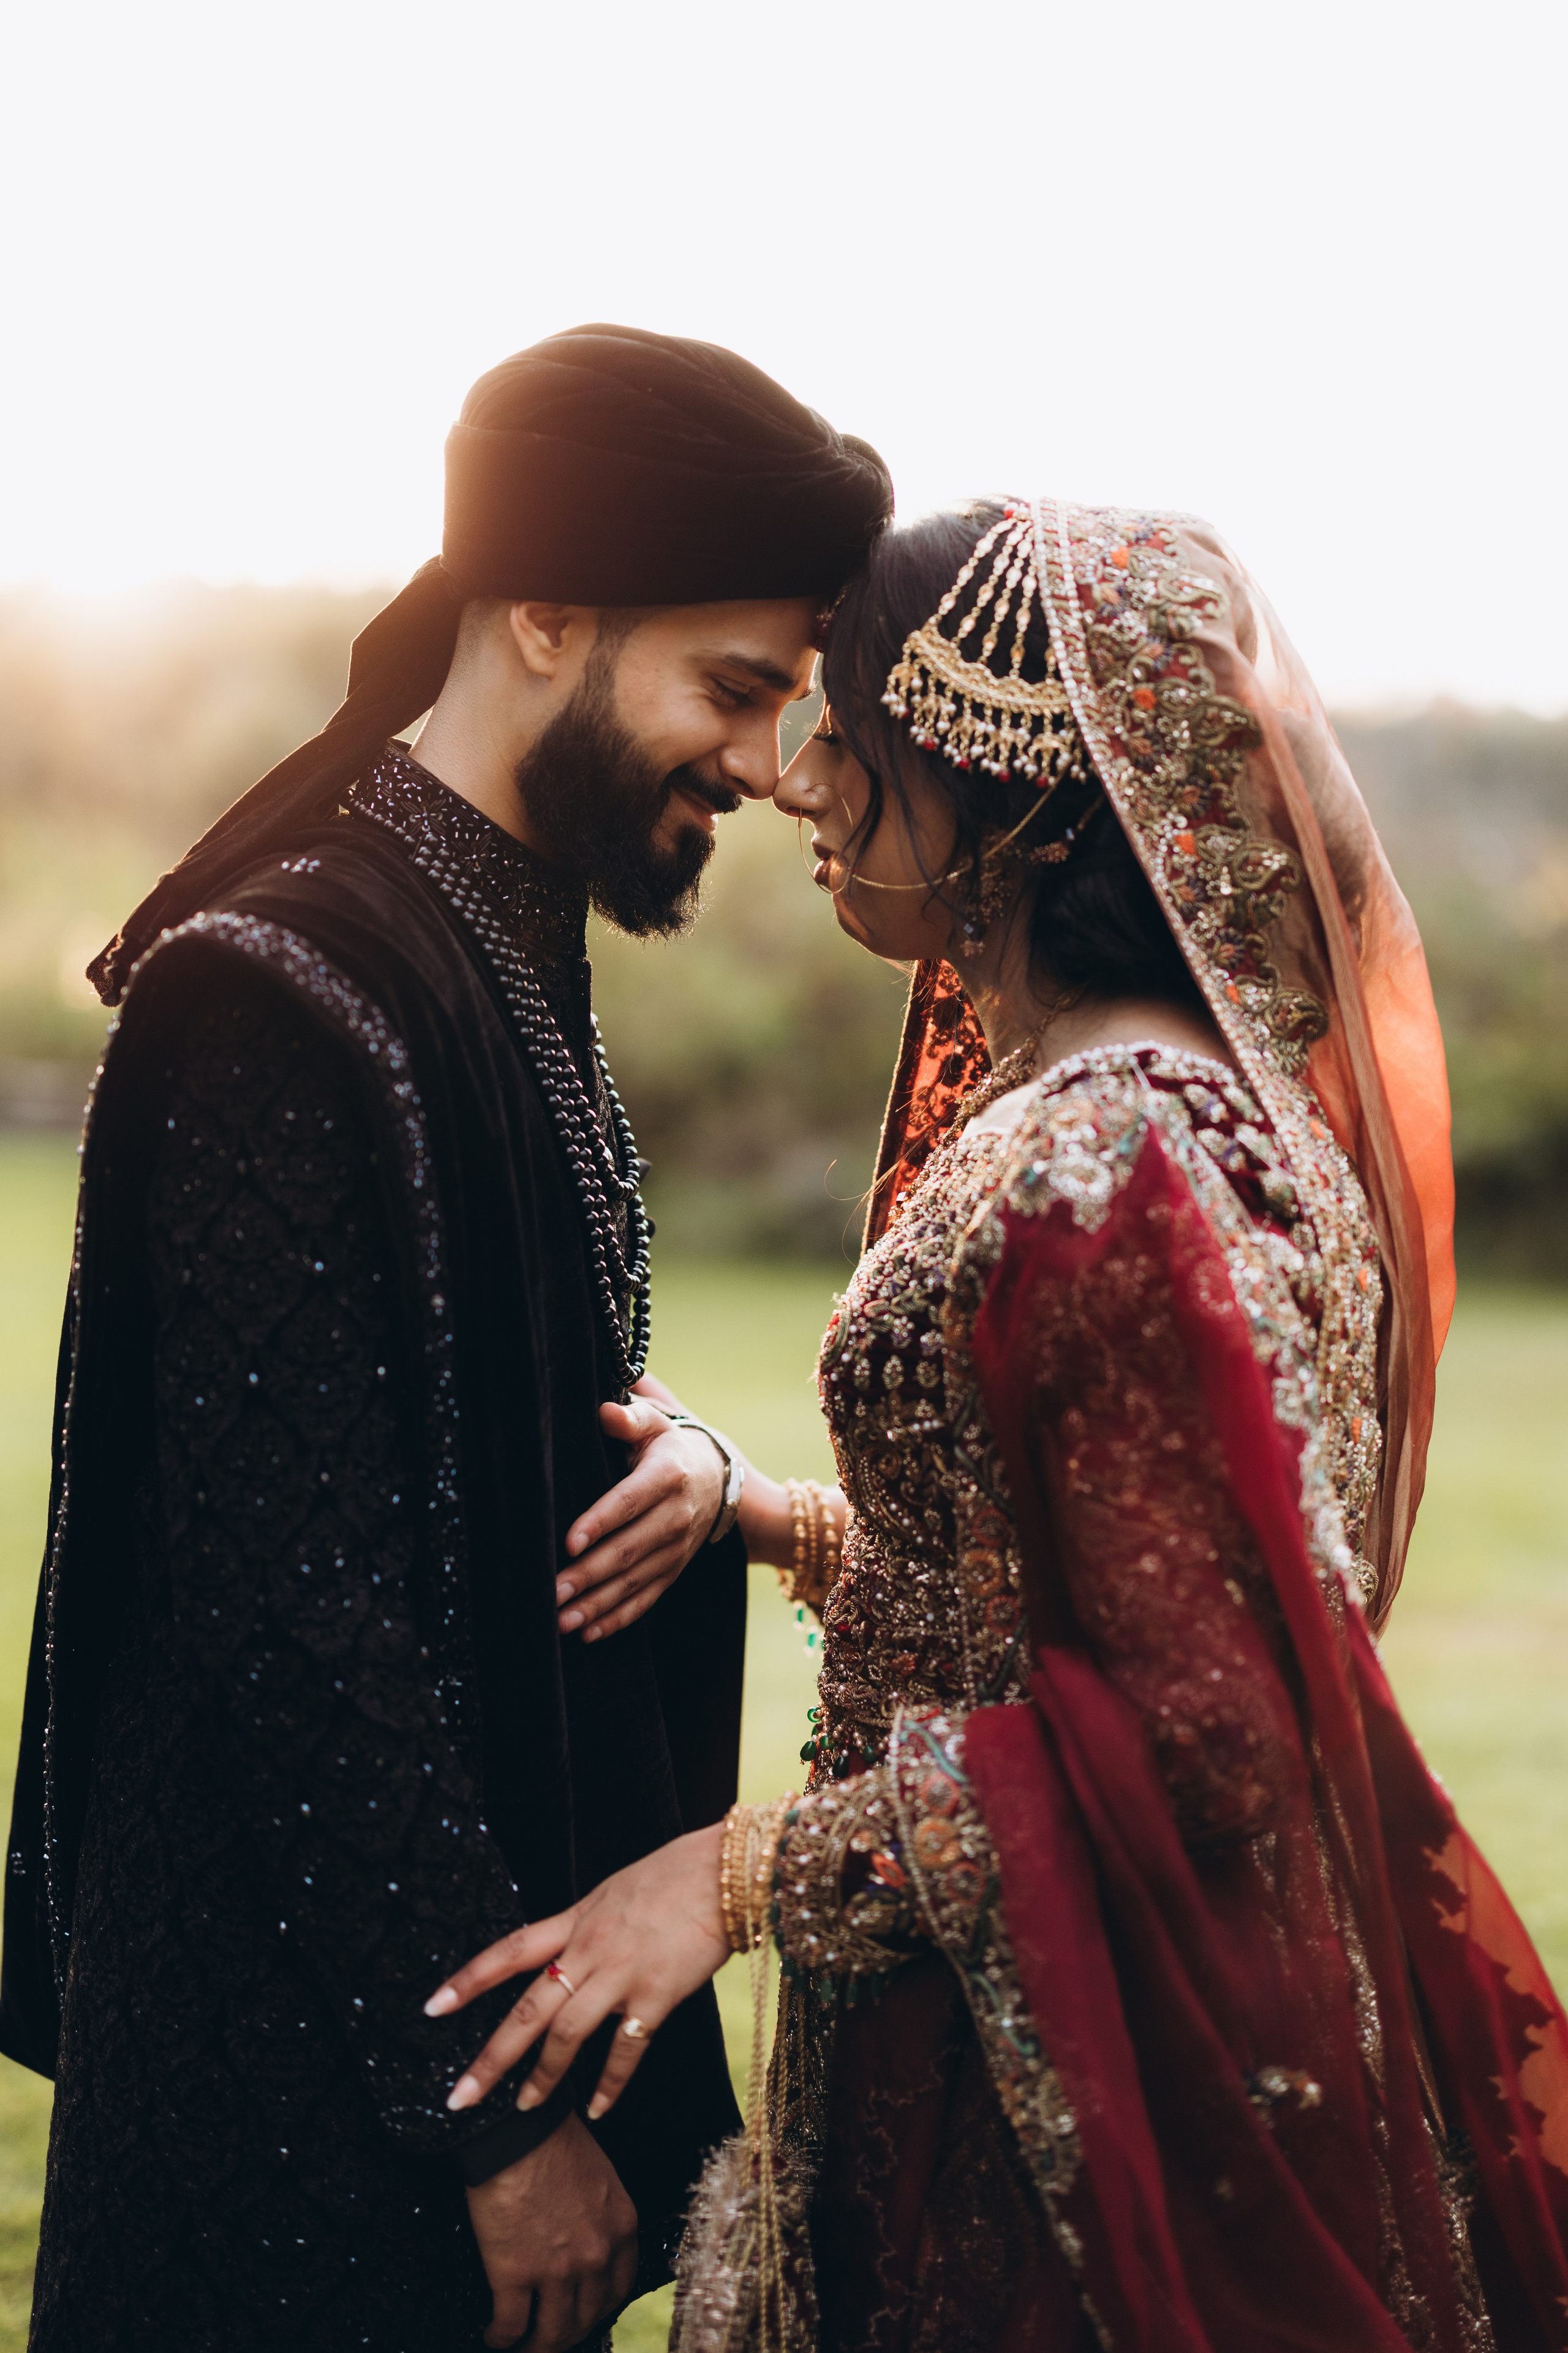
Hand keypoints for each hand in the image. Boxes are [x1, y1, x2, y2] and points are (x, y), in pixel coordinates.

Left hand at [430, 1824, 726, 2122]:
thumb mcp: (615, 1891)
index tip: (431, 2007)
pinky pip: (626, 2050)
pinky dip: (610, 2083)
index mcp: (576, 1920)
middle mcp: (589, 1949)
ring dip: (543, 2077)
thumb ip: (586, 1926)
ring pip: (566, 2035)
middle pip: (527, 2009)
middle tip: (458, 2098)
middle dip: (490, 2058)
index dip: (468, 1979)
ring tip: (525, 2110)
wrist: (727, 1871)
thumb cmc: (675, 1875)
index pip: (509, 1951)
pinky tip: (598, 2108)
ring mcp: (622, 1974)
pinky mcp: (657, 1996)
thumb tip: (565, 1953)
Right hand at [465, 2110, 637, 2349]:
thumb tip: (585, 2238)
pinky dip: (501, 2338)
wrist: (517, 2131)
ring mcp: (556, 2270)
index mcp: (621, 2229)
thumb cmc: (554, 2140)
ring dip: (537, 2347)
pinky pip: (510, 2324)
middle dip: (568, 2335)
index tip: (585, 2316)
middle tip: (551, 2339)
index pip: (619, 2291)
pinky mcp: (513, 2275)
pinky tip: (494, 2336)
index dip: (599, 2311)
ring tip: (524, 2348)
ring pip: (552, 2332)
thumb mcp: (600, 2177)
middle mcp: (595, 2257)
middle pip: (586, 2318)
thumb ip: (601, 2216)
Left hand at [556, 1382, 727, 1641]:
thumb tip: (605, 1412)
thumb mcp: (656, 1423)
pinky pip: (647, 1599)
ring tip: (561, 1620)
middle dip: (589, 1574)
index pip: (629, 1502)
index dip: (600, 1522)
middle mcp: (676, 1516)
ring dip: (597, 1603)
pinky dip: (618, 1618)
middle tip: (552, 1592)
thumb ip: (630, 1418)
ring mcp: (677, 1549)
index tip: (569, 1542)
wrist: (717, 1477)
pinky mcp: (673, 1570)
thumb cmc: (669, 1445)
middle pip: (628, 1549)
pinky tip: (588, 1632)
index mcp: (668, 1476)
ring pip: (634, 1581)